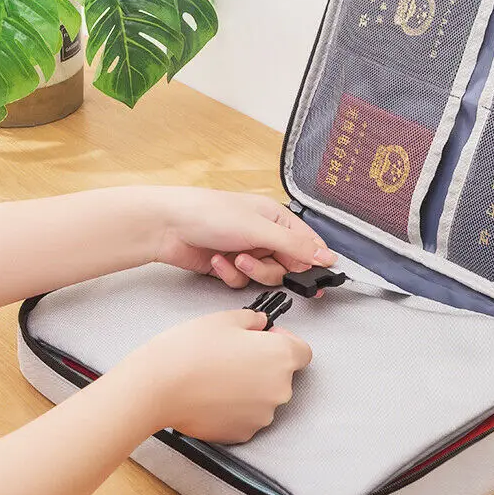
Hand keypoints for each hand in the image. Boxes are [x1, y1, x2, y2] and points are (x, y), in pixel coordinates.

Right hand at [119, 309, 311, 442]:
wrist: (158, 387)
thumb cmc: (190, 351)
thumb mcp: (226, 318)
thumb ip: (253, 320)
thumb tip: (260, 324)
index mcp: (281, 357)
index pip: (302, 351)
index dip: (285, 342)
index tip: (266, 338)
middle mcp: (279, 389)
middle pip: (282, 374)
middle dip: (264, 364)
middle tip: (234, 355)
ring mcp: (263, 415)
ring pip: (263, 397)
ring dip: (250, 387)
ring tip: (219, 375)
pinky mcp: (243, 433)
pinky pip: (247, 416)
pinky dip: (236, 407)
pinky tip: (213, 394)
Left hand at [149, 187, 335, 286]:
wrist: (167, 226)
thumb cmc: (209, 213)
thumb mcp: (259, 229)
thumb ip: (296, 246)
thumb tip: (326, 256)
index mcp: (277, 218)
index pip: (308, 244)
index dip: (314, 262)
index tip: (319, 280)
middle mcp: (264, 235)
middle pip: (288, 265)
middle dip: (272, 268)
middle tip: (257, 262)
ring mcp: (247, 251)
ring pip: (266, 277)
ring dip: (250, 271)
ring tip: (234, 258)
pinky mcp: (229, 267)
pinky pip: (243, 281)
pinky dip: (230, 274)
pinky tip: (218, 260)